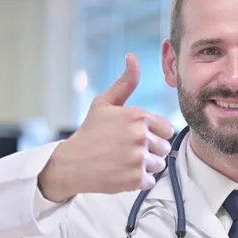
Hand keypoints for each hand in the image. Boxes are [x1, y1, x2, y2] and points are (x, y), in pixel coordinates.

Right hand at [38, 54, 173, 202]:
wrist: (71, 164)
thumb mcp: (104, 103)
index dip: (153, 134)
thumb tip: (133, 57)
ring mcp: (138, 158)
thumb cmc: (90, 132)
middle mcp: (140, 136)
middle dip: (150, 150)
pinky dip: (139, 180)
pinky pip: (151, 180)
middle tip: (127, 150)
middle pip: (164, 147)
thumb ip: (125, 82)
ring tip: (125, 161)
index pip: (167, 129)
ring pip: (159, 164)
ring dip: (145, 165)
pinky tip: (123, 172)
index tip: (136, 137)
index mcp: (138, 116)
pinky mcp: (135, 178)